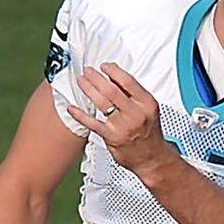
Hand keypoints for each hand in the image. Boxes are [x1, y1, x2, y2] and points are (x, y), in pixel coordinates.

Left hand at [67, 63, 176, 178]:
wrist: (152, 158)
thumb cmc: (149, 132)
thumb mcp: (148, 109)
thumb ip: (133, 94)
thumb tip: (115, 76)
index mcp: (147, 103)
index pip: (128, 81)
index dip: (113, 71)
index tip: (104, 66)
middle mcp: (135, 113)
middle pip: (112, 90)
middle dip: (96, 78)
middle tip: (88, 71)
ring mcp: (123, 126)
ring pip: (101, 103)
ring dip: (88, 89)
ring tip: (81, 82)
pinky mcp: (112, 137)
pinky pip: (92, 123)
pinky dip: (80, 114)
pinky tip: (72, 108)